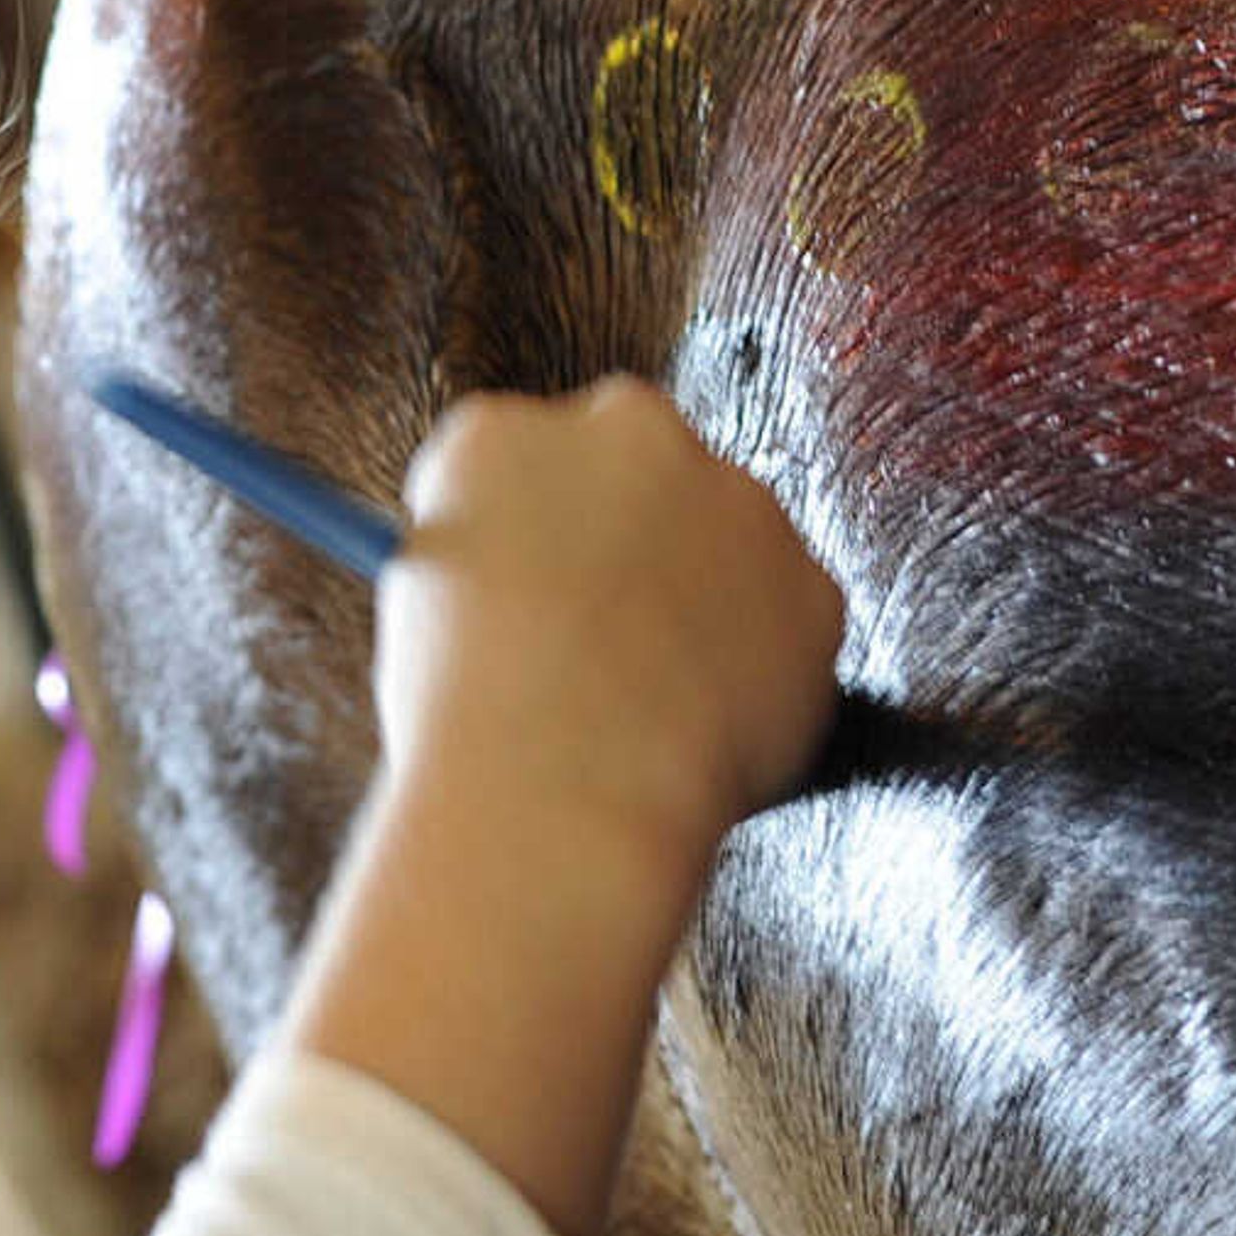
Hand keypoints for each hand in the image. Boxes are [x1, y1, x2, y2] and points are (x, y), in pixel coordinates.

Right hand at [373, 377, 845, 866]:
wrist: (562, 804)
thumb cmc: (462, 727)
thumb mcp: (423, 617)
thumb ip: (488, 564)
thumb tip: (530, 583)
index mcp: (498, 436)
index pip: (512, 458)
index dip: (515, 535)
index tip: (517, 593)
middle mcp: (624, 431)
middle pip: (633, 460)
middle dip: (623, 528)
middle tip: (596, 631)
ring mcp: (735, 499)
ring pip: (722, 539)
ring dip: (697, 596)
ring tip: (642, 707)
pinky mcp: (812, 583)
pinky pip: (785, 621)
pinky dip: (756, 670)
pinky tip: (699, 733)